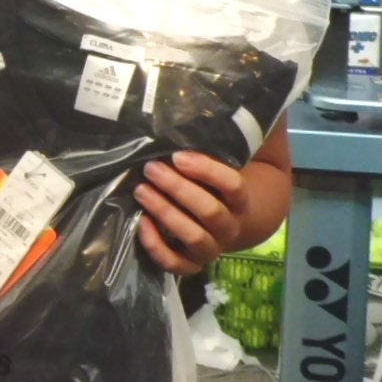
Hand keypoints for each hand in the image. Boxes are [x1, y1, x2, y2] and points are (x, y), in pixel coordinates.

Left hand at [135, 150, 249, 275]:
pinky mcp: (189, 264)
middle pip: (210, 211)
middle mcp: (229, 227)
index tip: (178, 156)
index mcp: (240, 201)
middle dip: (178, 189)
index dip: (207, 170)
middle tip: (151, 169)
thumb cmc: (214, 187)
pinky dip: (156, 245)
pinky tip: (141, 223)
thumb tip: (193, 117)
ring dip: (166, 213)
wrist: (225, 223)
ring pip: (194, 236)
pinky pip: (174, 263)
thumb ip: (210, 150)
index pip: (233, 186)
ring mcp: (210, 249)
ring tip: (141, 190)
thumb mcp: (219, 169)